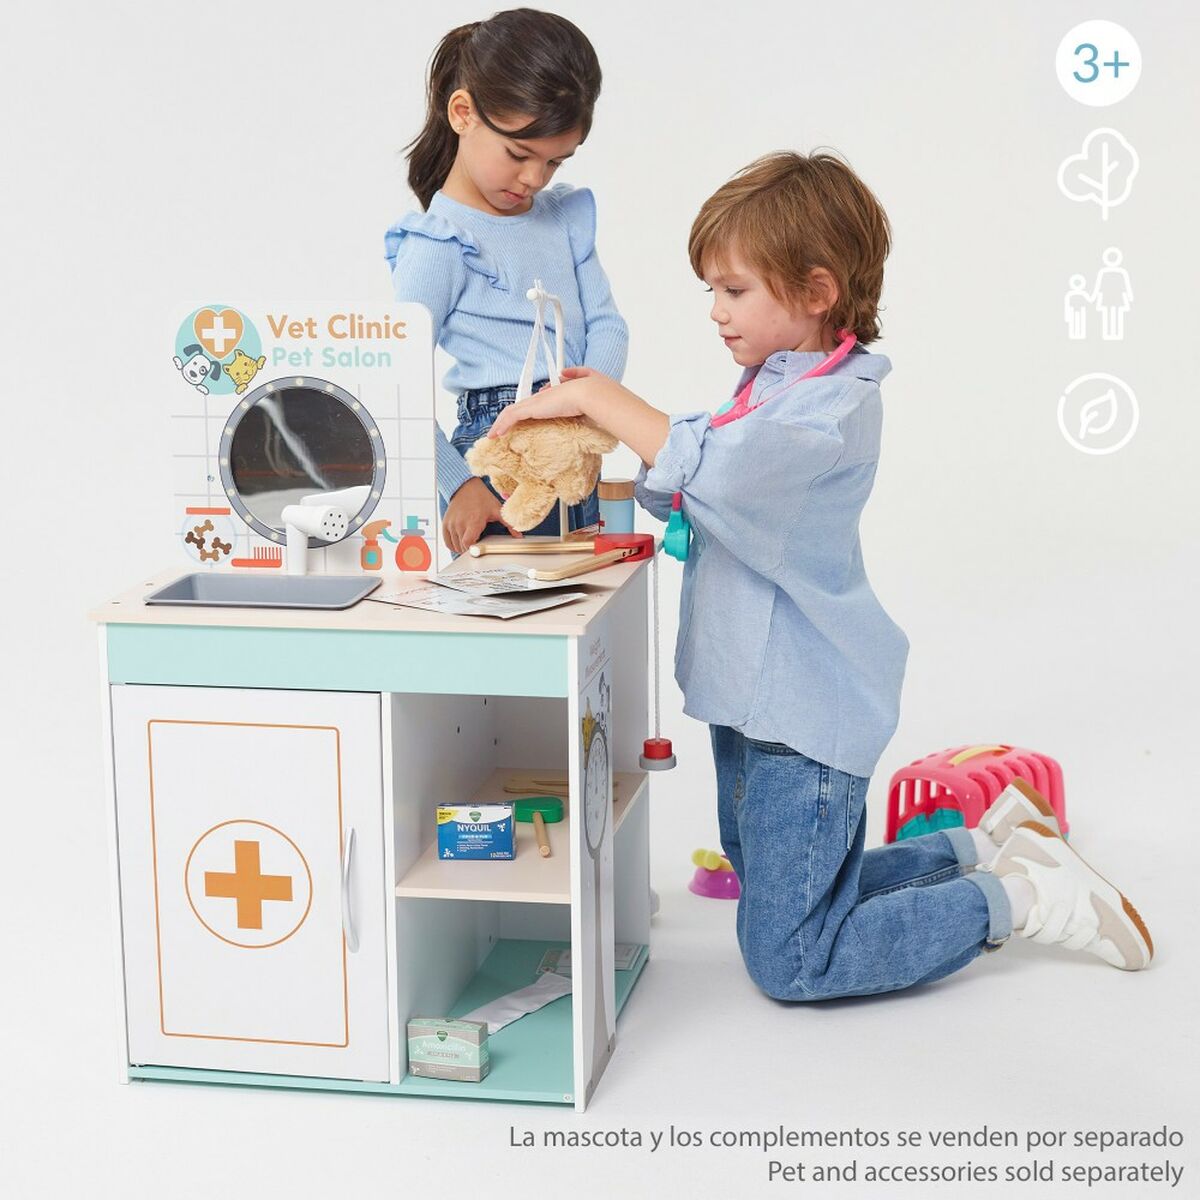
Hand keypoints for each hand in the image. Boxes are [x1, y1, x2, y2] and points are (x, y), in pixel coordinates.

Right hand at [441, 477, 522, 553]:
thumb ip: (508, 524)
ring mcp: (451, 524)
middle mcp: (460, 523)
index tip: (479, 548)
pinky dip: (453, 545)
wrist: (465, 486)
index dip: (474, 549)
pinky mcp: (445, 523)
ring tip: (471, 541)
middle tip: (478, 545)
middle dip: (470, 549)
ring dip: (462, 548)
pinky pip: (447, 542)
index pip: (468, 543)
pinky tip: (461, 542)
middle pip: (462, 547)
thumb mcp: (497, 510)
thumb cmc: (481, 497)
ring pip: (455, 546)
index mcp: (473, 521)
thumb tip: (519, 535)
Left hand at [488, 372, 607, 438]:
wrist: (593, 395)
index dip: (530, 408)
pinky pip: (511, 416)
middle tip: (503, 428)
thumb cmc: (598, 392)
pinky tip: (495, 434)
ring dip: (502, 422)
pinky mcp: (533, 408)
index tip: (526, 418)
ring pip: (512, 411)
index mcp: (557, 392)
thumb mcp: (587, 379)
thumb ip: (576, 375)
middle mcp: (544, 395)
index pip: (538, 400)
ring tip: (494, 433)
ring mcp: (538, 401)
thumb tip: (564, 372)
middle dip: (511, 417)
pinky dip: (501, 424)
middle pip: (522, 406)